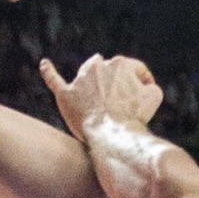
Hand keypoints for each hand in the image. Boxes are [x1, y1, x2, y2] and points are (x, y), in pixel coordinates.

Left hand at [39, 51, 161, 142]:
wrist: (113, 134)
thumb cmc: (135, 116)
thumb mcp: (154, 97)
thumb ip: (149, 85)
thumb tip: (142, 87)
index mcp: (121, 63)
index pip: (136, 70)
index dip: (144, 84)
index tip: (145, 97)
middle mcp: (98, 66)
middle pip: (111, 71)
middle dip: (118, 84)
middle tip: (125, 104)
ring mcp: (80, 80)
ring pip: (87, 74)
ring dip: (94, 82)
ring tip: (98, 94)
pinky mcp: (66, 95)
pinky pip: (54, 80)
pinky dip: (49, 72)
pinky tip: (44, 64)